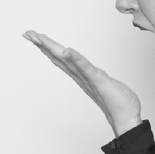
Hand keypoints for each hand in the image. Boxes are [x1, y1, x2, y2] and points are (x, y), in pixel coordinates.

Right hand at [24, 30, 142, 135]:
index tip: (35, 37)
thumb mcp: (102, 83)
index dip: (47, 48)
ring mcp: (88, 79)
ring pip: (67, 60)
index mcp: (81, 75)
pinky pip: (86, 68)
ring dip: (53, 48)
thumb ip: (93, 76)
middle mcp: (81, 77)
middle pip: (58, 57)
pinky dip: (77, 59)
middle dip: (43, 44)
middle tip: (27, 33)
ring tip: (39, 37)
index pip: (61, 58)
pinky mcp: (98, 81)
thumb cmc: (118, 103)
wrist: (127, 119)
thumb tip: (90, 72)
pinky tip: (67, 51)